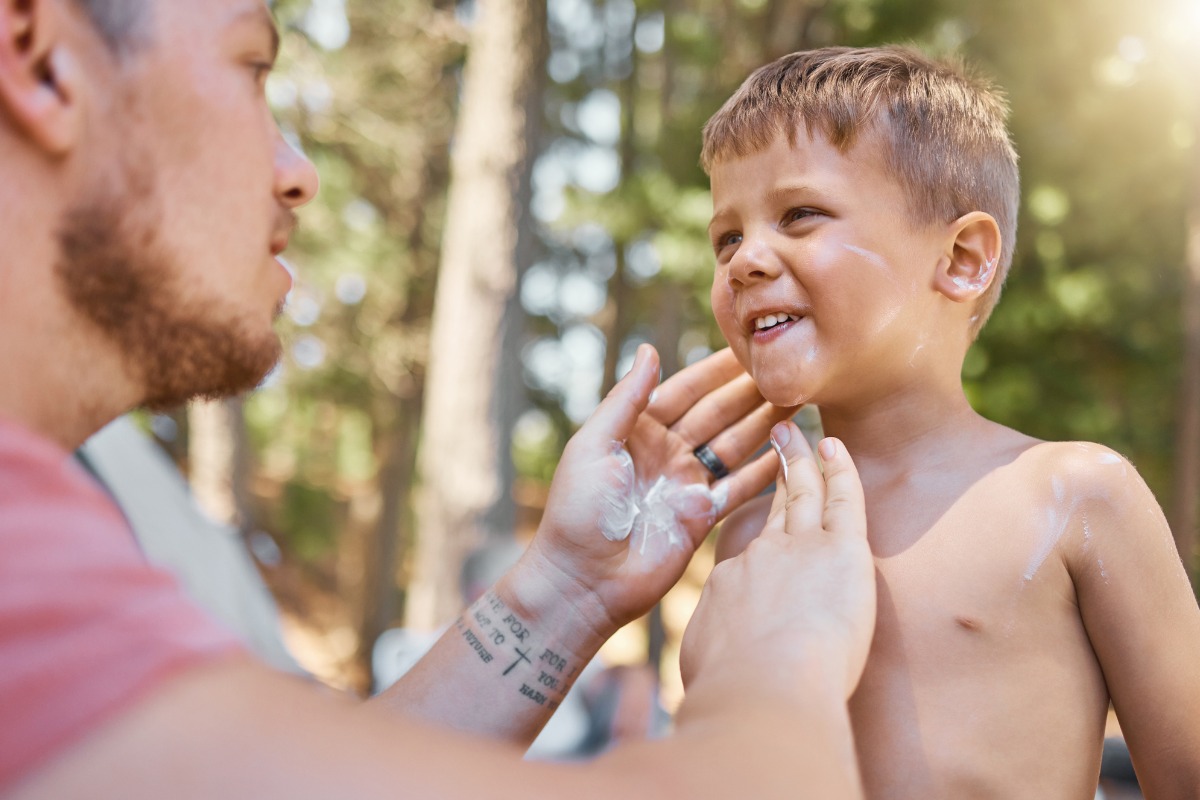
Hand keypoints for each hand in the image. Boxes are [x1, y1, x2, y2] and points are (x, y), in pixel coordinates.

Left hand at [522, 344, 793, 640]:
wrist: (583, 581)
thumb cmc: (577, 511)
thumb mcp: (593, 446)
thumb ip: (625, 400)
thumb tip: (649, 349)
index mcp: (638, 430)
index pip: (685, 390)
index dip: (715, 370)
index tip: (750, 348)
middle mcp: (666, 452)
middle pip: (717, 414)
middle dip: (750, 392)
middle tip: (788, 370)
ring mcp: (686, 484)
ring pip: (735, 445)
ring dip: (764, 424)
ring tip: (799, 400)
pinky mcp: (702, 516)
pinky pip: (741, 487)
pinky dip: (766, 470)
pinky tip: (791, 450)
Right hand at [679, 423, 875, 699]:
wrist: (761, 689)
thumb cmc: (733, 691)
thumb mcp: (705, 666)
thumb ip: (713, 653)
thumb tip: (710, 664)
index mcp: (729, 584)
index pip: (744, 553)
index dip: (751, 535)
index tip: (755, 525)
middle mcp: (761, 556)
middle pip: (771, 507)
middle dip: (772, 471)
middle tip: (772, 439)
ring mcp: (800, 548)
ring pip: (803, 491)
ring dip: (800, 457)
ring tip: (795, 430)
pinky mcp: (840, 552)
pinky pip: (842, 499)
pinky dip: (840, 470)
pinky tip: (836, 447)